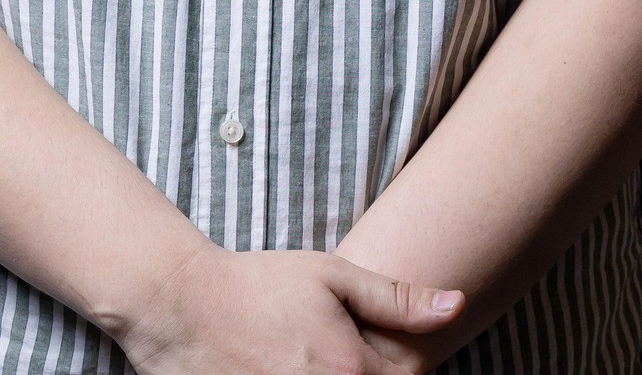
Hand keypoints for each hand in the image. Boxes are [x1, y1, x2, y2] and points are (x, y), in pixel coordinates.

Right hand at [112, 242, 463, 374]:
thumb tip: (457, 304)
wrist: (184, 307)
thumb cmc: (259, 284)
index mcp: (353, 371)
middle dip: (369, 374)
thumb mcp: (331, 275)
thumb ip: (397, 297)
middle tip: (332, 346)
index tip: (373, 346)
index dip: (402, 366)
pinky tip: (288, 367)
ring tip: (308, 354)